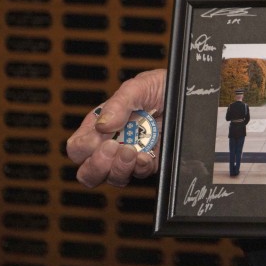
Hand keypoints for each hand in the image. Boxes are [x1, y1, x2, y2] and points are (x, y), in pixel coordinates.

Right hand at [66, 68, 165, 187]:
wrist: (187, 94)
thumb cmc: (159, 87)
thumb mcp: (138, 87)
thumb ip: (118, 104)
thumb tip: (102, 124)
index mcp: (100, 126)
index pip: (78, 148)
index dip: (84, 149)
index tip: (101, 139)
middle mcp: (112, 144)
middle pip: (88, 172)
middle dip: (97, 166)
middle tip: (113, 148)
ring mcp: (130, 156)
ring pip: (112, 178)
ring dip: (119, 168)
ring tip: (131, 151)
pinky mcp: (150, 162)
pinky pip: (139, 175)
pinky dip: (141, 168)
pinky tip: (146, 156)